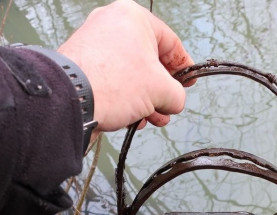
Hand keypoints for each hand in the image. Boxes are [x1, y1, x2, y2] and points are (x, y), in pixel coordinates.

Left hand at [57, 0, 193, 139]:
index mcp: (133, 18)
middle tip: (168, 104)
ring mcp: (93, 44)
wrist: (71, 100)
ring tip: (152, 118)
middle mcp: (111, 25)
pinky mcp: (81, 64)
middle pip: (150, 60)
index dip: (184, 66)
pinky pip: (113, 80)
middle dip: (162, 89)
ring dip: (146, 99)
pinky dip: (126, 98)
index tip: (188, 82)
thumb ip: (177, 94)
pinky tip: (132, 117)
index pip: (171, 42)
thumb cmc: (115, 84)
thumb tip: (173, 101)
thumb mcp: (163, 91)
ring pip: (131, 73)